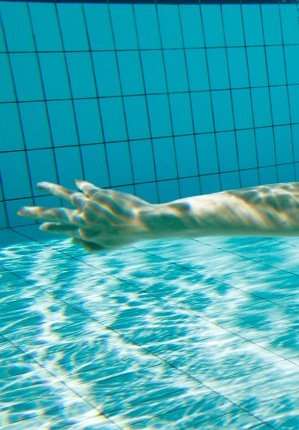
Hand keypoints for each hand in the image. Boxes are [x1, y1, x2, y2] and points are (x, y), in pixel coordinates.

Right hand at [17, 180, 155, 251]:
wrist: (146, 224)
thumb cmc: (130, 235)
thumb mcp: (108, 246)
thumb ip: (88, 245)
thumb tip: (70, 239)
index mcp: (86, 233)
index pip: (62, 229)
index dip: (50, 226)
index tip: (39, 225)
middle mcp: (85, 220)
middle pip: (56, 214)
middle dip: (37, 212)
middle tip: (21, 210)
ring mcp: (92, 206)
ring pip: (67, 196)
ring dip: (52, 190)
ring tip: (41, 184)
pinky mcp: (101, 195)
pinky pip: (88, 189)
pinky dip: (82, 187)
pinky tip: (76, 183)